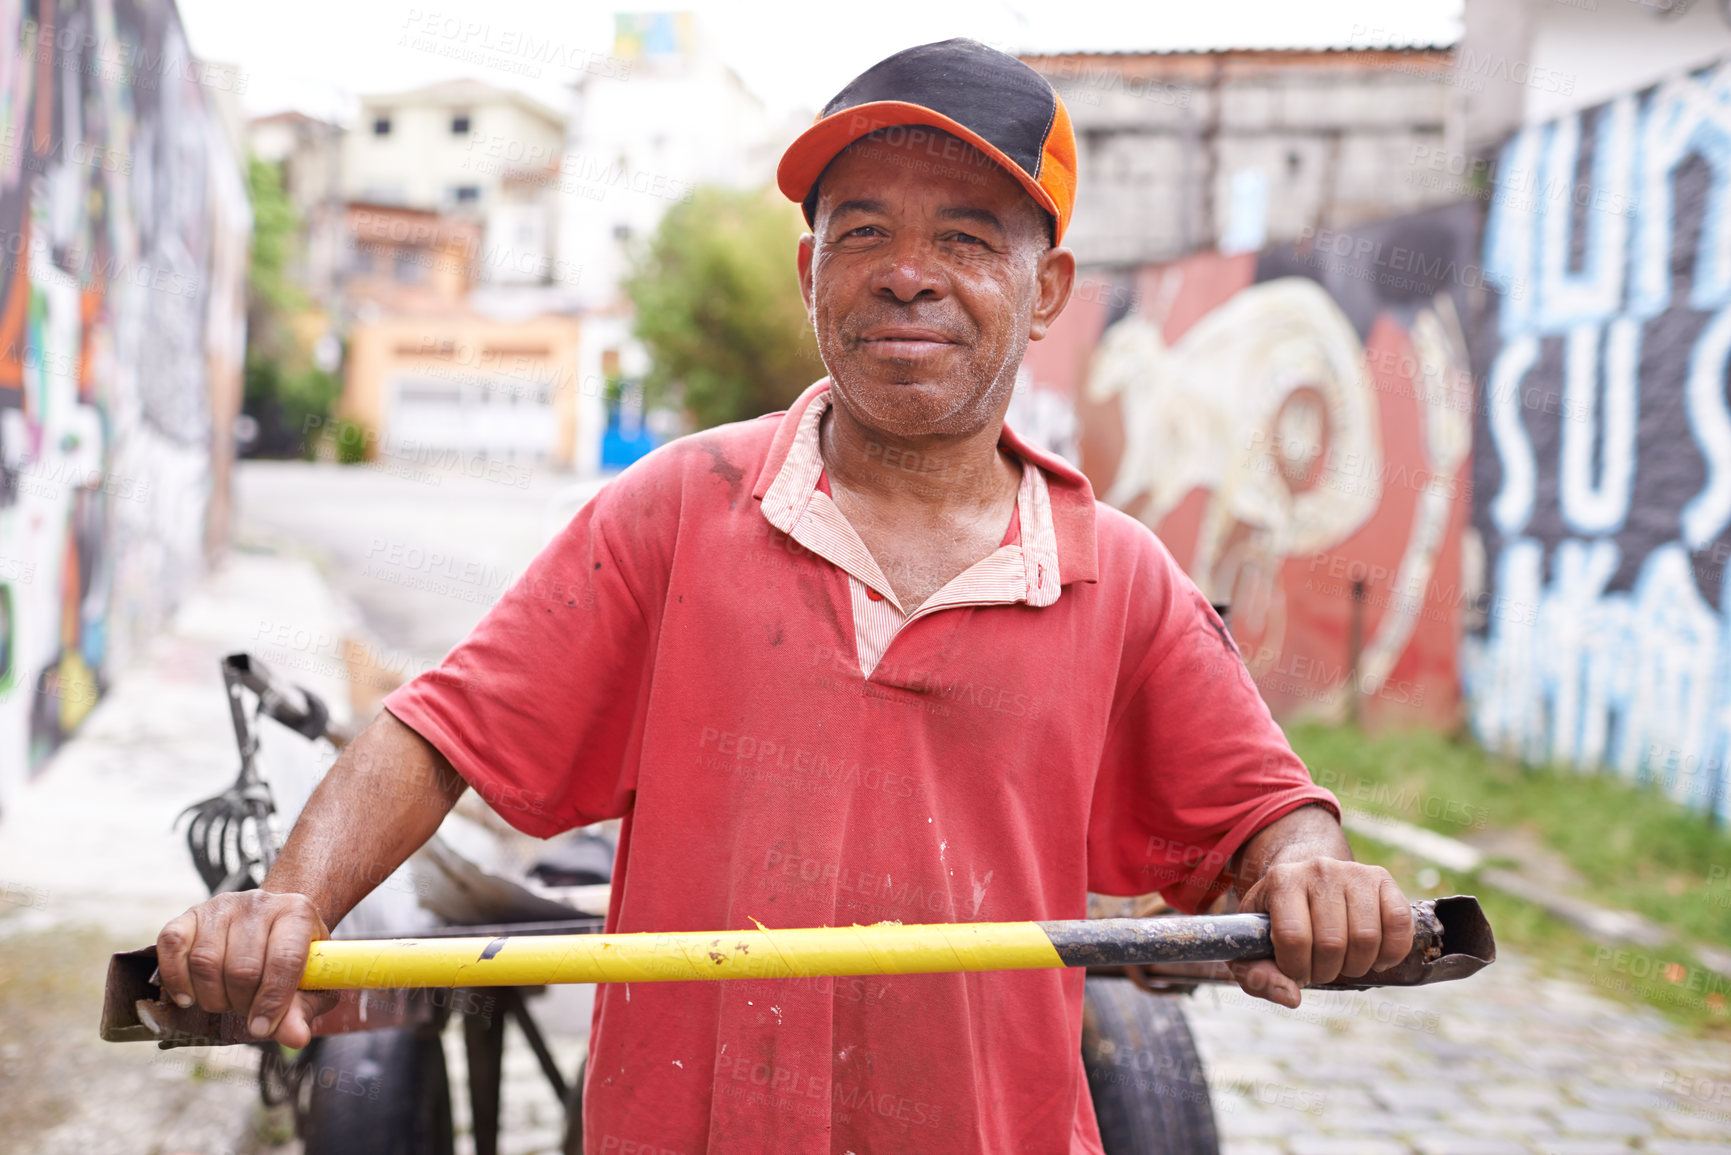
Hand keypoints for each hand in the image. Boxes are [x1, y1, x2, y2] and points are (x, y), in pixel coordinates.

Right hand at [155, 890, 336, 1047]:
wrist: (272, 923)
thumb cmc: (294, 957)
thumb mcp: (310, 983)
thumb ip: (302, 1010)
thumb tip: (295, 1038)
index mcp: (297, 913)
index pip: (284, 960)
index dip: (272, 1001)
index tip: (262, 1028)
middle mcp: (259, 903)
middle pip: (242, 967)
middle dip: (242, 1003)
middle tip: (246, 1010)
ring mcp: (221, 906)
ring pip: (205, 962)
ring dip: (212, 997)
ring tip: (226, 1000)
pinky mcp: (189, 915)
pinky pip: (172, 945)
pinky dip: (175, 978)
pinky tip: (189, 996)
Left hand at [1227, 858, 1412, 1007]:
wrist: (1303, 881)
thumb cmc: (1277, 920)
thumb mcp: (1251, 945)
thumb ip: (1257, 975)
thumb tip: (1290, 996)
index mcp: (1281, 881)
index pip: (1294, 937)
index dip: (1296, 968)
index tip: (1295, 971)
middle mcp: (1318, 870)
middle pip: (1332, 942)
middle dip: (1325, 971)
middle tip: (1319, 968)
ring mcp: (1353, 872)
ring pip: (1366, 938)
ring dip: (1356, 965)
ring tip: (1342, 961)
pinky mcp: (1382, 879)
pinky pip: (1399, 923)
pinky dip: (1391, 952)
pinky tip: (1374, 957)